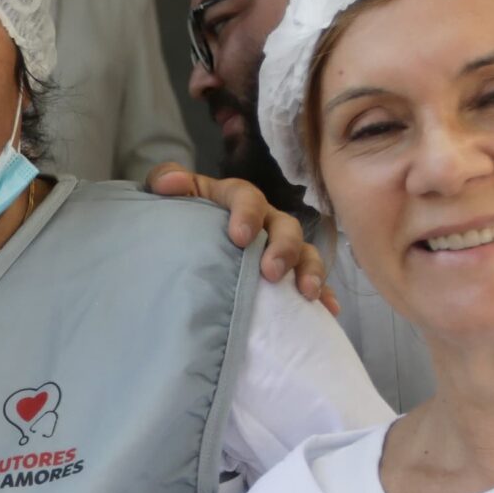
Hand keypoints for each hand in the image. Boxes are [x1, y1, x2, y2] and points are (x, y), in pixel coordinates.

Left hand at [144, 163, 336, 313]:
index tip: (239, 237)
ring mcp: (280, 248)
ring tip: (307, 293)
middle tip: (271, 272)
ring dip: (310, 271)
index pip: (247, 197)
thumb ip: (166, 182)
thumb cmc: (182, 222)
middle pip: (284, 226)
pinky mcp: (290, 275)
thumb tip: (169, 183)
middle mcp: (266, 221)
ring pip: (305, 253)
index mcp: (236, 200)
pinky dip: (323, 295)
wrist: (185, 251)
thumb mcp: (172, 201)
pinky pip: (312, 282)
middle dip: (283, 248)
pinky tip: (327, 311)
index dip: (248, 214)